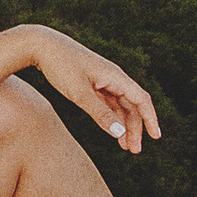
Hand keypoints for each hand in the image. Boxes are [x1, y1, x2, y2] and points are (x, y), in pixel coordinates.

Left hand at [27, 28, 160, 152]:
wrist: (40, 45)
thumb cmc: (60, 66)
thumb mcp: (79, 93)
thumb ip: (100, 114)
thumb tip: (120, 133)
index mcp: (115, 76)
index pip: (141, 99)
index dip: (150, 118)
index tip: (156, 137)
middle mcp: (113, 77)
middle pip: (132, 105)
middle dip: (136, 128)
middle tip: (134, 151)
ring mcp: (102, 80)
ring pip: (121, 105)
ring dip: (124, 125)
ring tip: (125, 146)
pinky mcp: (91, 83)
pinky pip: (109, 103)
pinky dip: (112, 118)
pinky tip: (113, 131)